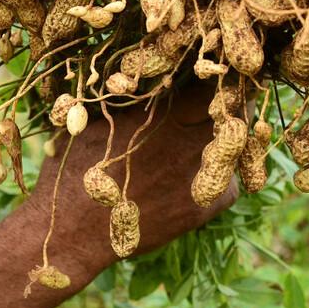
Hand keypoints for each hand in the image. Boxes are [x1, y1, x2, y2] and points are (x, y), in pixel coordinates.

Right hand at [0, 79, 236, 307]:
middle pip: (230, 112)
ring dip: (228, 141)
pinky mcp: (203, 207)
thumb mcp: (92, 121)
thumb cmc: (74, 169)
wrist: (72, 230)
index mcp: (161, 112)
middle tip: (224, 107)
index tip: (212, 79)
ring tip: (214, 140)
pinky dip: (220, 177)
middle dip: (228, 107)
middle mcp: (186, 139)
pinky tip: (198, 177)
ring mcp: (198, 174)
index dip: (213, 80)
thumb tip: (143, 77)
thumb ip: (126, 100)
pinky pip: (229, 183)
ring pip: (235, 148)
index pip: (208, 83)